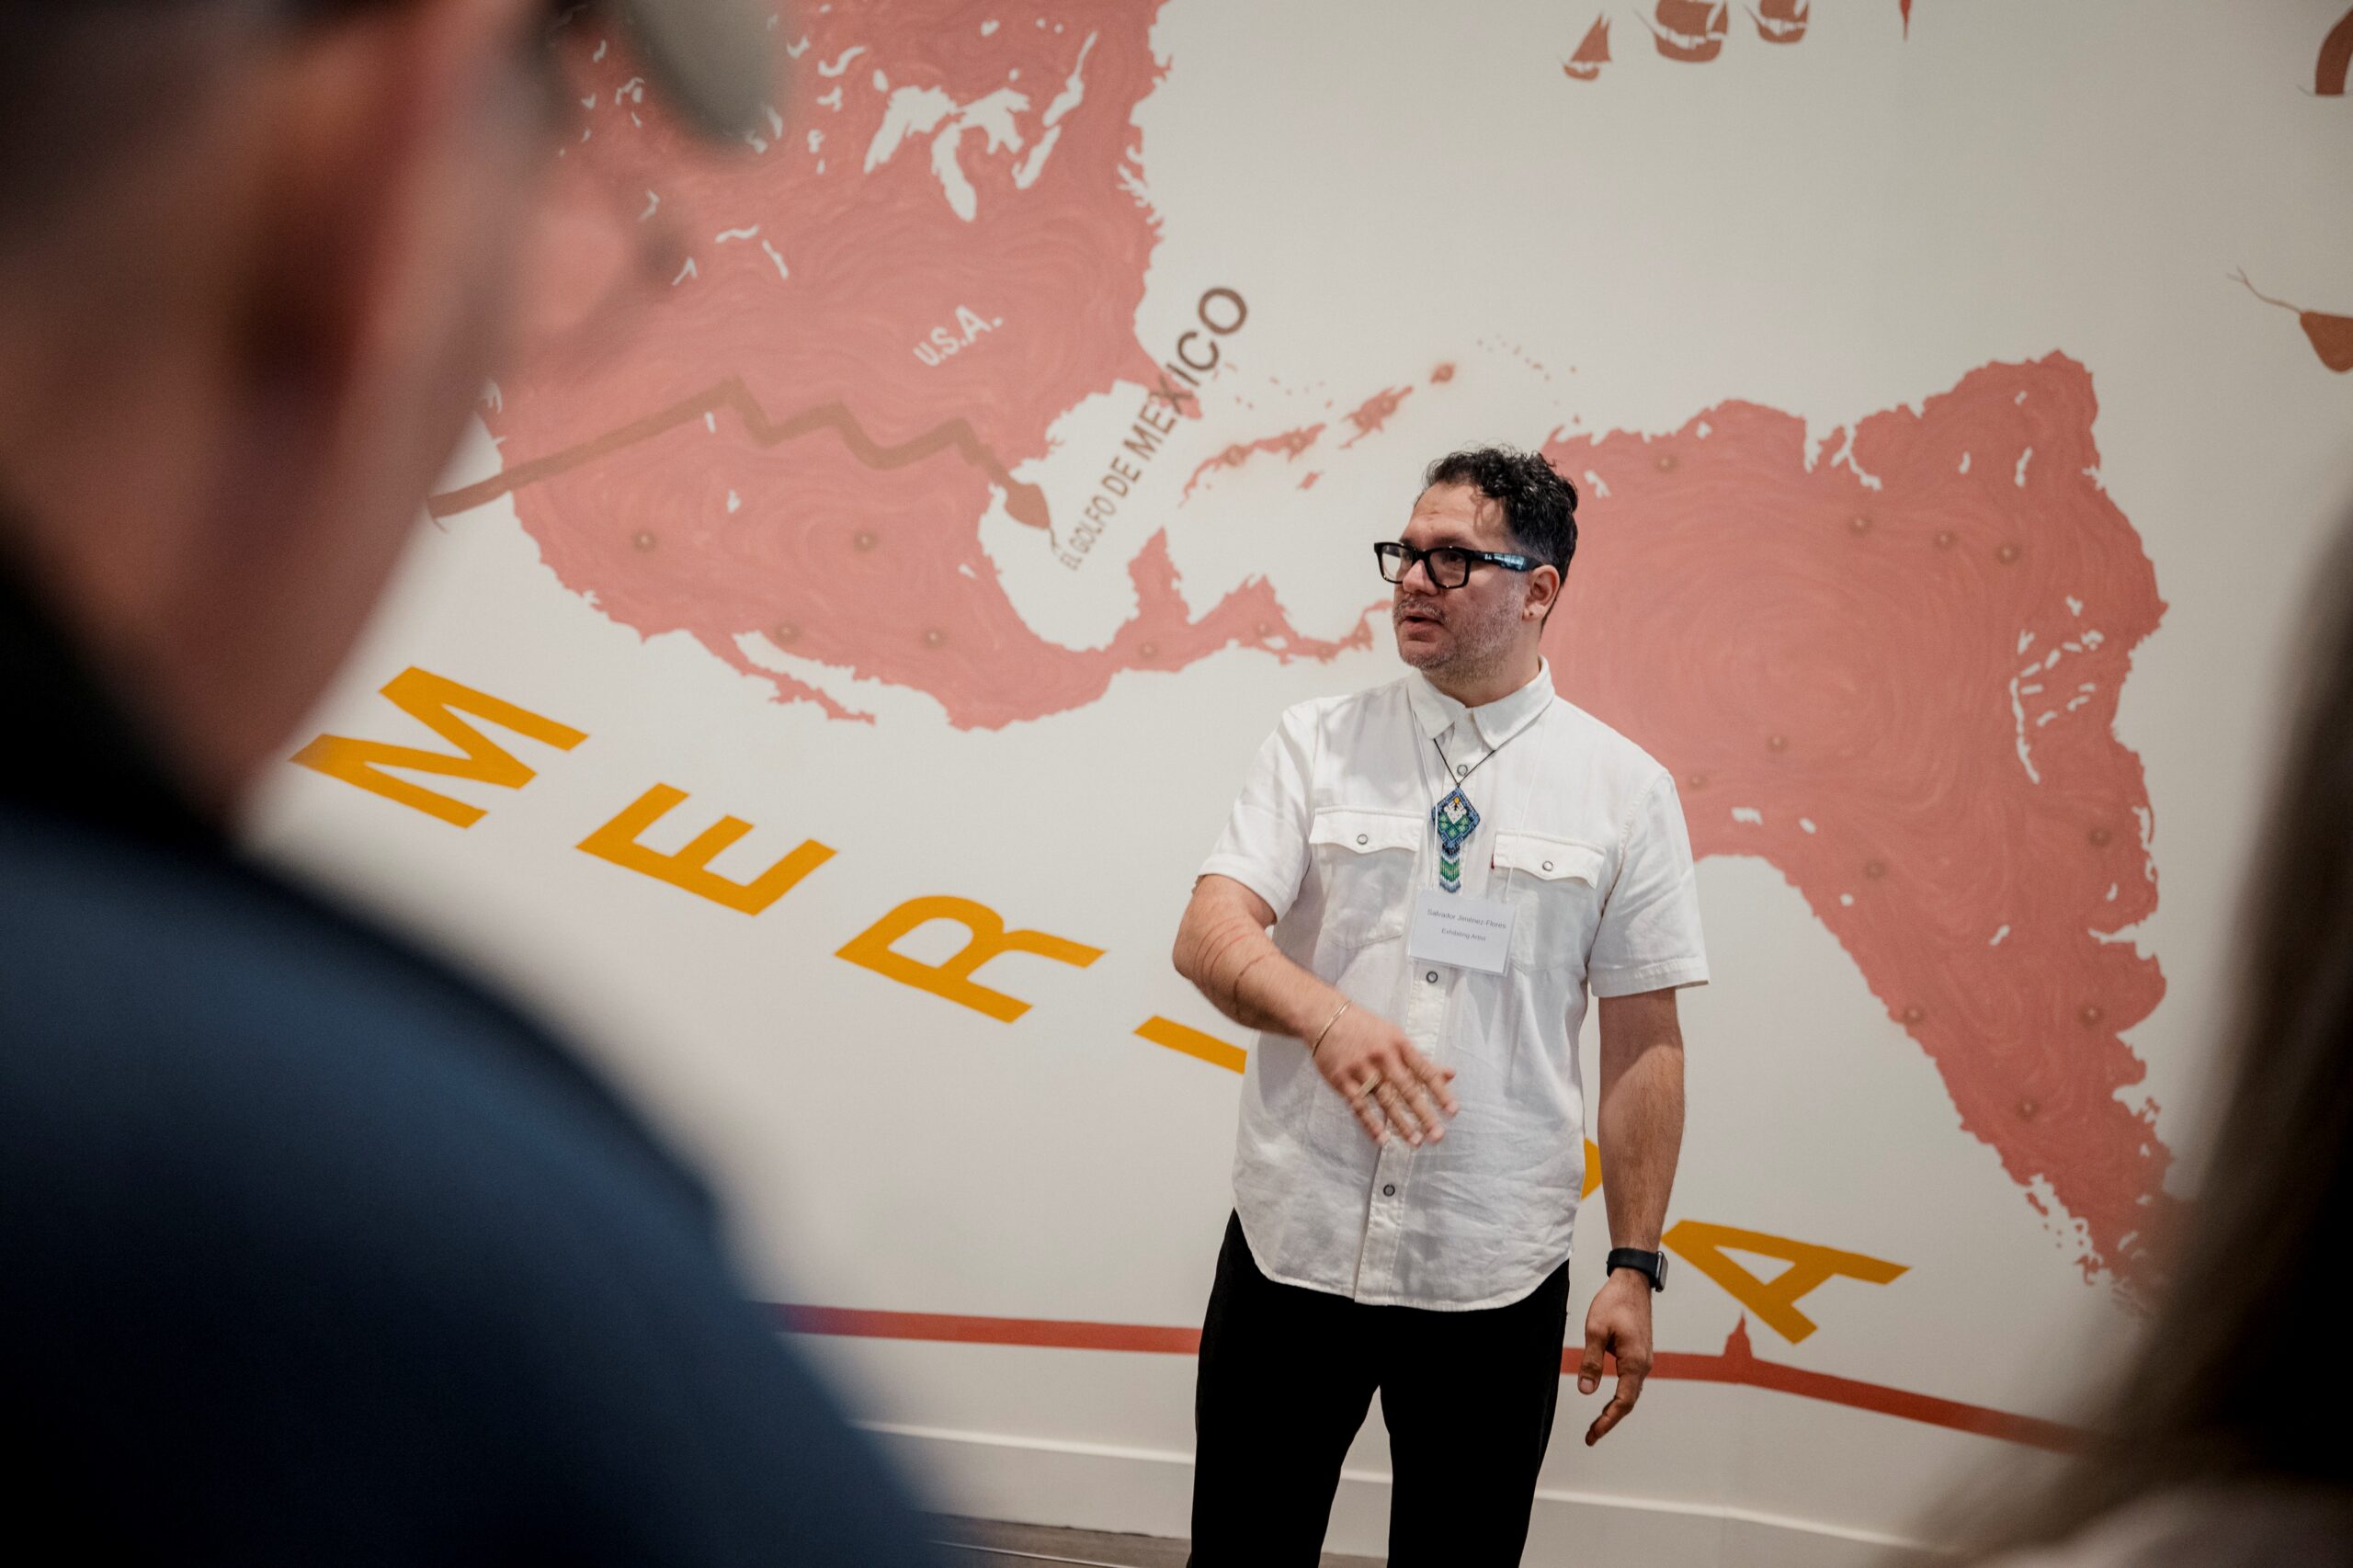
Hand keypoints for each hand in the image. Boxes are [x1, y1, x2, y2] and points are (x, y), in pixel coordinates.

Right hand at [1312, 1005, 1456, 1145]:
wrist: (1324, 1017)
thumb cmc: (1365, 1029)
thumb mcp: (1395, 1037)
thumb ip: (1421, 1060)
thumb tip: (1451, 1074)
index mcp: (1399, 1044)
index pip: (1425, 1071)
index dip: (1440, 1092)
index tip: (1453, 1112)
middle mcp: (1382, 1056)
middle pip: (1406, 1089)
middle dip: (1424, 1114)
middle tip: (1437, 1136)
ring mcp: (1361, 1068)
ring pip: (1384, 1100)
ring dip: (1401, 1123)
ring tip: (1415, 1142)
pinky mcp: (1341, 1079)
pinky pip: (1359, 1105)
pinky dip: (1371, 1123)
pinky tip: (1382, 1138)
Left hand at [1576, 1269, 1653, 1444]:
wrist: (1633, 1282)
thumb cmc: (1614, 1302)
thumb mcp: (1595, 1330)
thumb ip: (1591, 1361)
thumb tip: (1586, 1390)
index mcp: (1634, 1362)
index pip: (1622, 1402)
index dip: (1607, 1421)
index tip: (1593, 1435)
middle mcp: (1643, 1365)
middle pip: (1628, 1402)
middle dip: (1610, 1420)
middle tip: (1591, 1436)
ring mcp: (1644, 1360)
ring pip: (1630, 1393)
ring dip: (1615, 1409)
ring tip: (1597, 1423)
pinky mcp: (1640, 1354)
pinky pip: (1630, 1381)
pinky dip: (1619, 1395)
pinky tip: (1607, 1399)